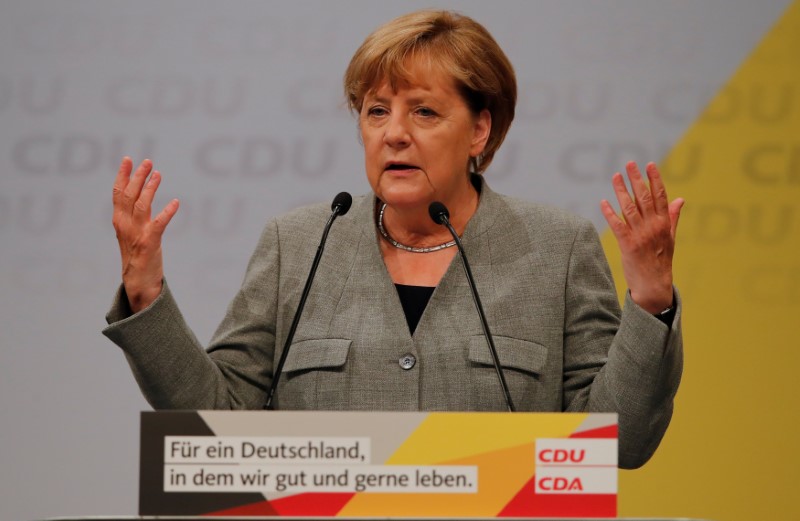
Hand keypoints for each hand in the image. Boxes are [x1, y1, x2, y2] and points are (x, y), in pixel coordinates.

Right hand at [112, 157, 178, 312]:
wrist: (138, 283)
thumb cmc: (137, 256)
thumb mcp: (131, 233)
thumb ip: (133, 215)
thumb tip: (140, 194)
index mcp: (119, 221)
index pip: (118, 194)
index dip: (122, 175)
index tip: (127, 159)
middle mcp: (125, 226)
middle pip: (129, 195)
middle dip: (138, 176)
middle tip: (147, 162)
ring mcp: (136, 234)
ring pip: (141, 205)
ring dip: (150, 188)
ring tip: (158, 174)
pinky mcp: (150, 244)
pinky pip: (159, 224)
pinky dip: (167, 212)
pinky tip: (176, 203)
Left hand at [600, 161, 683, 313]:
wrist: (654, 286)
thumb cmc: (661, 261)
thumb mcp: (670, 238)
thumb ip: (672, 217)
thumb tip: (680, 199)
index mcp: (664, 224)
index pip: (660, 196)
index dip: (655, 179)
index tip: (649, 165)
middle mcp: (654, 227)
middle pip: (644, 198)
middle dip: (636, 179)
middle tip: (629, 164)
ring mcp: (641, 236)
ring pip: (629, 208)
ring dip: (621, 191)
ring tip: (615, 177)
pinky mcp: (628, 245)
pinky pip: (617, 226)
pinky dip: (610, 213)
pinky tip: (603, 202)